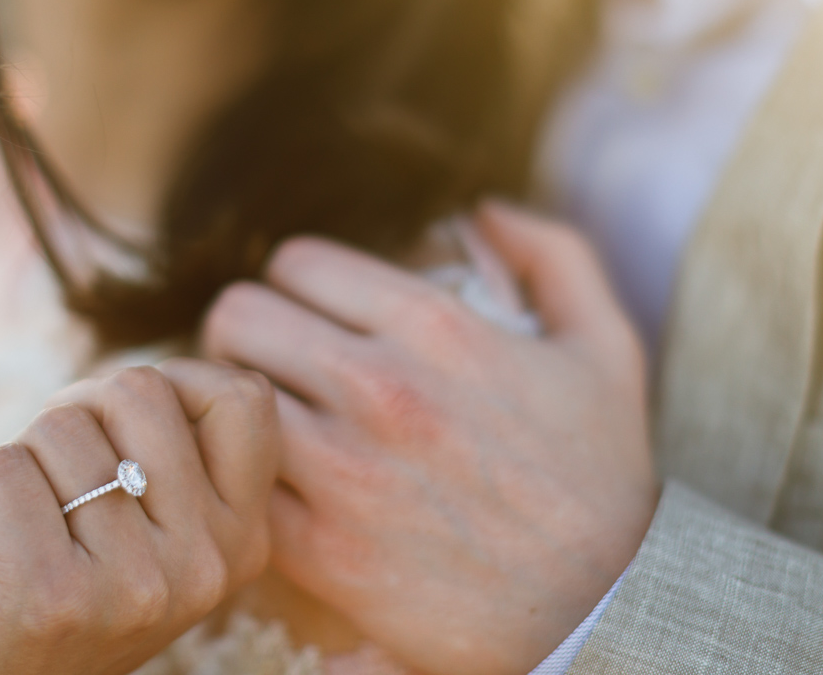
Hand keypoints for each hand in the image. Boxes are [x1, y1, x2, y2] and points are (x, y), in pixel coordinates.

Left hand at [0, 359, 278, 674]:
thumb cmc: (61, 589)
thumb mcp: (150, 530)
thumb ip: (171, 456)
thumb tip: (146, 377)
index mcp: (241, 541)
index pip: (243, 398)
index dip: (173, 381)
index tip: (119, 431)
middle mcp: (205, 566)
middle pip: (138, 389)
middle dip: (72, 412)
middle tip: (49, 476)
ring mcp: (135, 585)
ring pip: (61, 425)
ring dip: (16, 459)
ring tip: (14, 524)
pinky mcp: (50, 596)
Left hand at [201, 201, 657, 674]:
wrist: (604, 610)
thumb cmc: (602, 477)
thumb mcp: (604, 346)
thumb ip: (553, 254)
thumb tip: (484, 212)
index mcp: (433, 327)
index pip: (295, 263)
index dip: (299, 283)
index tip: (313, 312)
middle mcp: (377, 387)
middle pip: (236, 317)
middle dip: (251, 332)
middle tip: (273, 361)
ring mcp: (341, 470)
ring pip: (218, 397)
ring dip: (234, 404)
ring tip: (263, 420)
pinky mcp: (319, 550)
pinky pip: (234, 485)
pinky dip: (243, 481)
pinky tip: (276, 487)